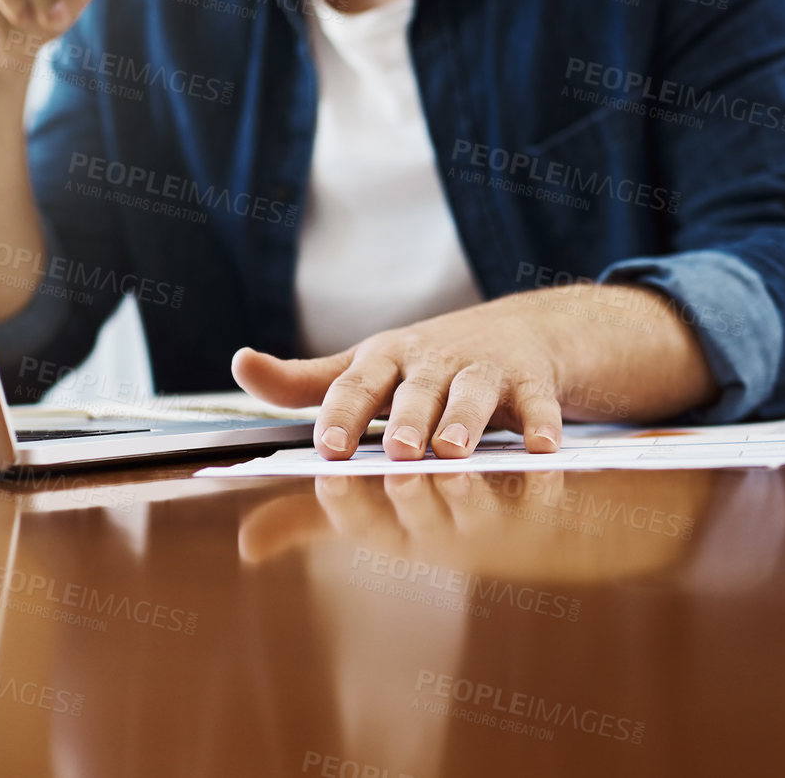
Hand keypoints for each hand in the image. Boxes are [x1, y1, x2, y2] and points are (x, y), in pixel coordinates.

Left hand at [231, 284, 713, 460]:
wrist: (517, 332)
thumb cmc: (423, 365)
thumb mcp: (364, 368)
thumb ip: (303, 383)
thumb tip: (240, 365)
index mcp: (384, 359)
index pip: (355, 384)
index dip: (342, 413)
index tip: (329, 448)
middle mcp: (432, 360)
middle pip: (416, 389)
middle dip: (406, 418)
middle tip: (398, 451)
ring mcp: (484, 369)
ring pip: (473, 395)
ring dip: (464, 420)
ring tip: (453, 450)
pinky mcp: (532, 381)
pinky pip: (539, 404)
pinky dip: (543, 423)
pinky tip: (545, 448)